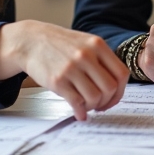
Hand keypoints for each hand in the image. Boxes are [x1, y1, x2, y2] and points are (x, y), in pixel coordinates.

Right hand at [0, 21, 127, 120]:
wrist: (31, 41)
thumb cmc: (60, 44)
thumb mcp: (85, 43)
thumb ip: (101, 60)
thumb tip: (115, 87)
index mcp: (97, 45)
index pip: (122, 74)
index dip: (120, 90)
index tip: (114, 97)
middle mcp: (86, 55)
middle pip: (110, 88)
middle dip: (107, 101)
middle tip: (100, 105)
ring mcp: (72, 68)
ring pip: (95, 97)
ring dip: (93, 107)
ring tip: (87, 105)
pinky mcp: (58, 81)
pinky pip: (76, 102)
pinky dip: (81, 112)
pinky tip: (79, 113)